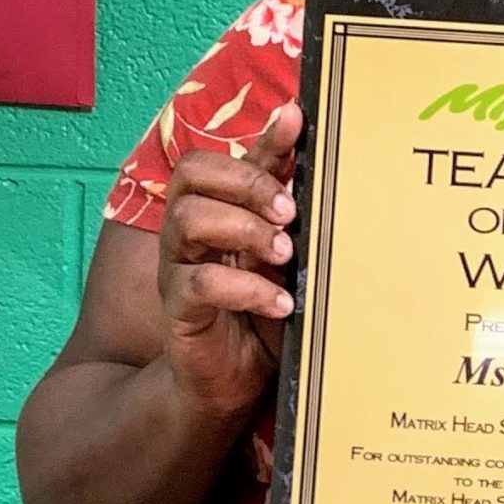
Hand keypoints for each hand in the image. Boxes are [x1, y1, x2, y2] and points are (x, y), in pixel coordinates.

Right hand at [157, 105, 301, 419]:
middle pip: (193, 174)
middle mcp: (192, 233)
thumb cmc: (262, 319)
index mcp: (220, 213)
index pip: (230, 160)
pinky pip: (198, 284)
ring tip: (284, 256)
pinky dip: (245, 289)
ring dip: (243, 230)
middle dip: (246, 183)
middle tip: (288, 213)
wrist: (230, 384)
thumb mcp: (287, 267)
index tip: (296, 118)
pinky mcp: (177, 308)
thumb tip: (325, 179)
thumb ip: (293, 226)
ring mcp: (179, 267)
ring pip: (189, 219)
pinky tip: (279, 303)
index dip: (262, 138)